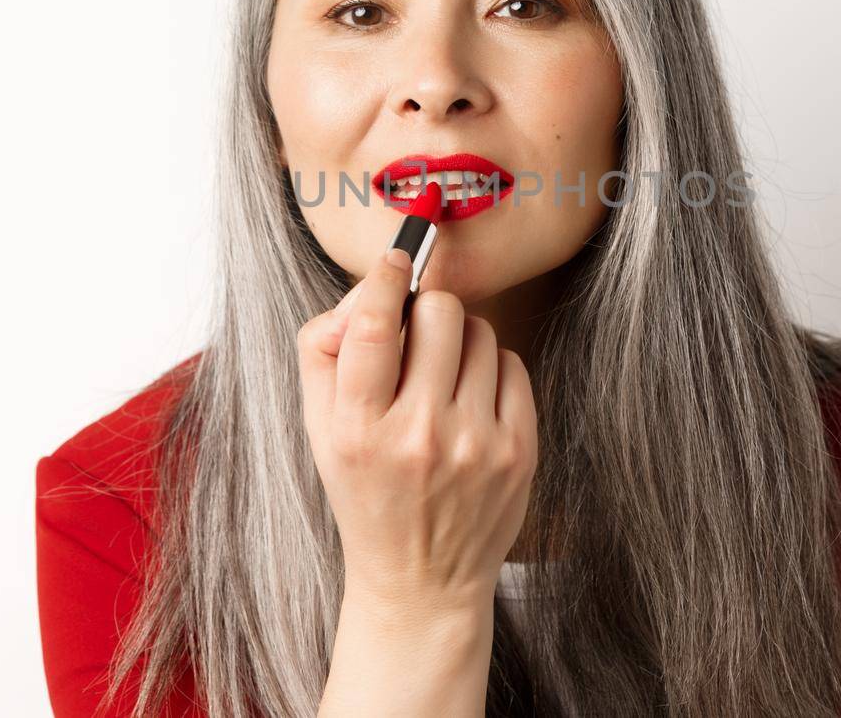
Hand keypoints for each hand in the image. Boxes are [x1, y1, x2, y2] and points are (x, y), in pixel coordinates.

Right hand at [296, 248, 538, 614]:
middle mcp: (419, 436)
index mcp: (358, 430)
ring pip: (480, 332)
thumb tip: (371, 289)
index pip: (376, 328)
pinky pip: (513, 364)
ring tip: (442, 379)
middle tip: (417, 336)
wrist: (422, 579)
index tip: (396, 260)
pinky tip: (471, 403)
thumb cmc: (365, 489)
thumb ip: (326, 350)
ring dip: (459, 340)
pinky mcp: (519, 451)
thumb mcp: (320, 429)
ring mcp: (476, 445)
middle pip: (439, 312)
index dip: (386, 279)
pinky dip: (490, 370)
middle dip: (426, 310)